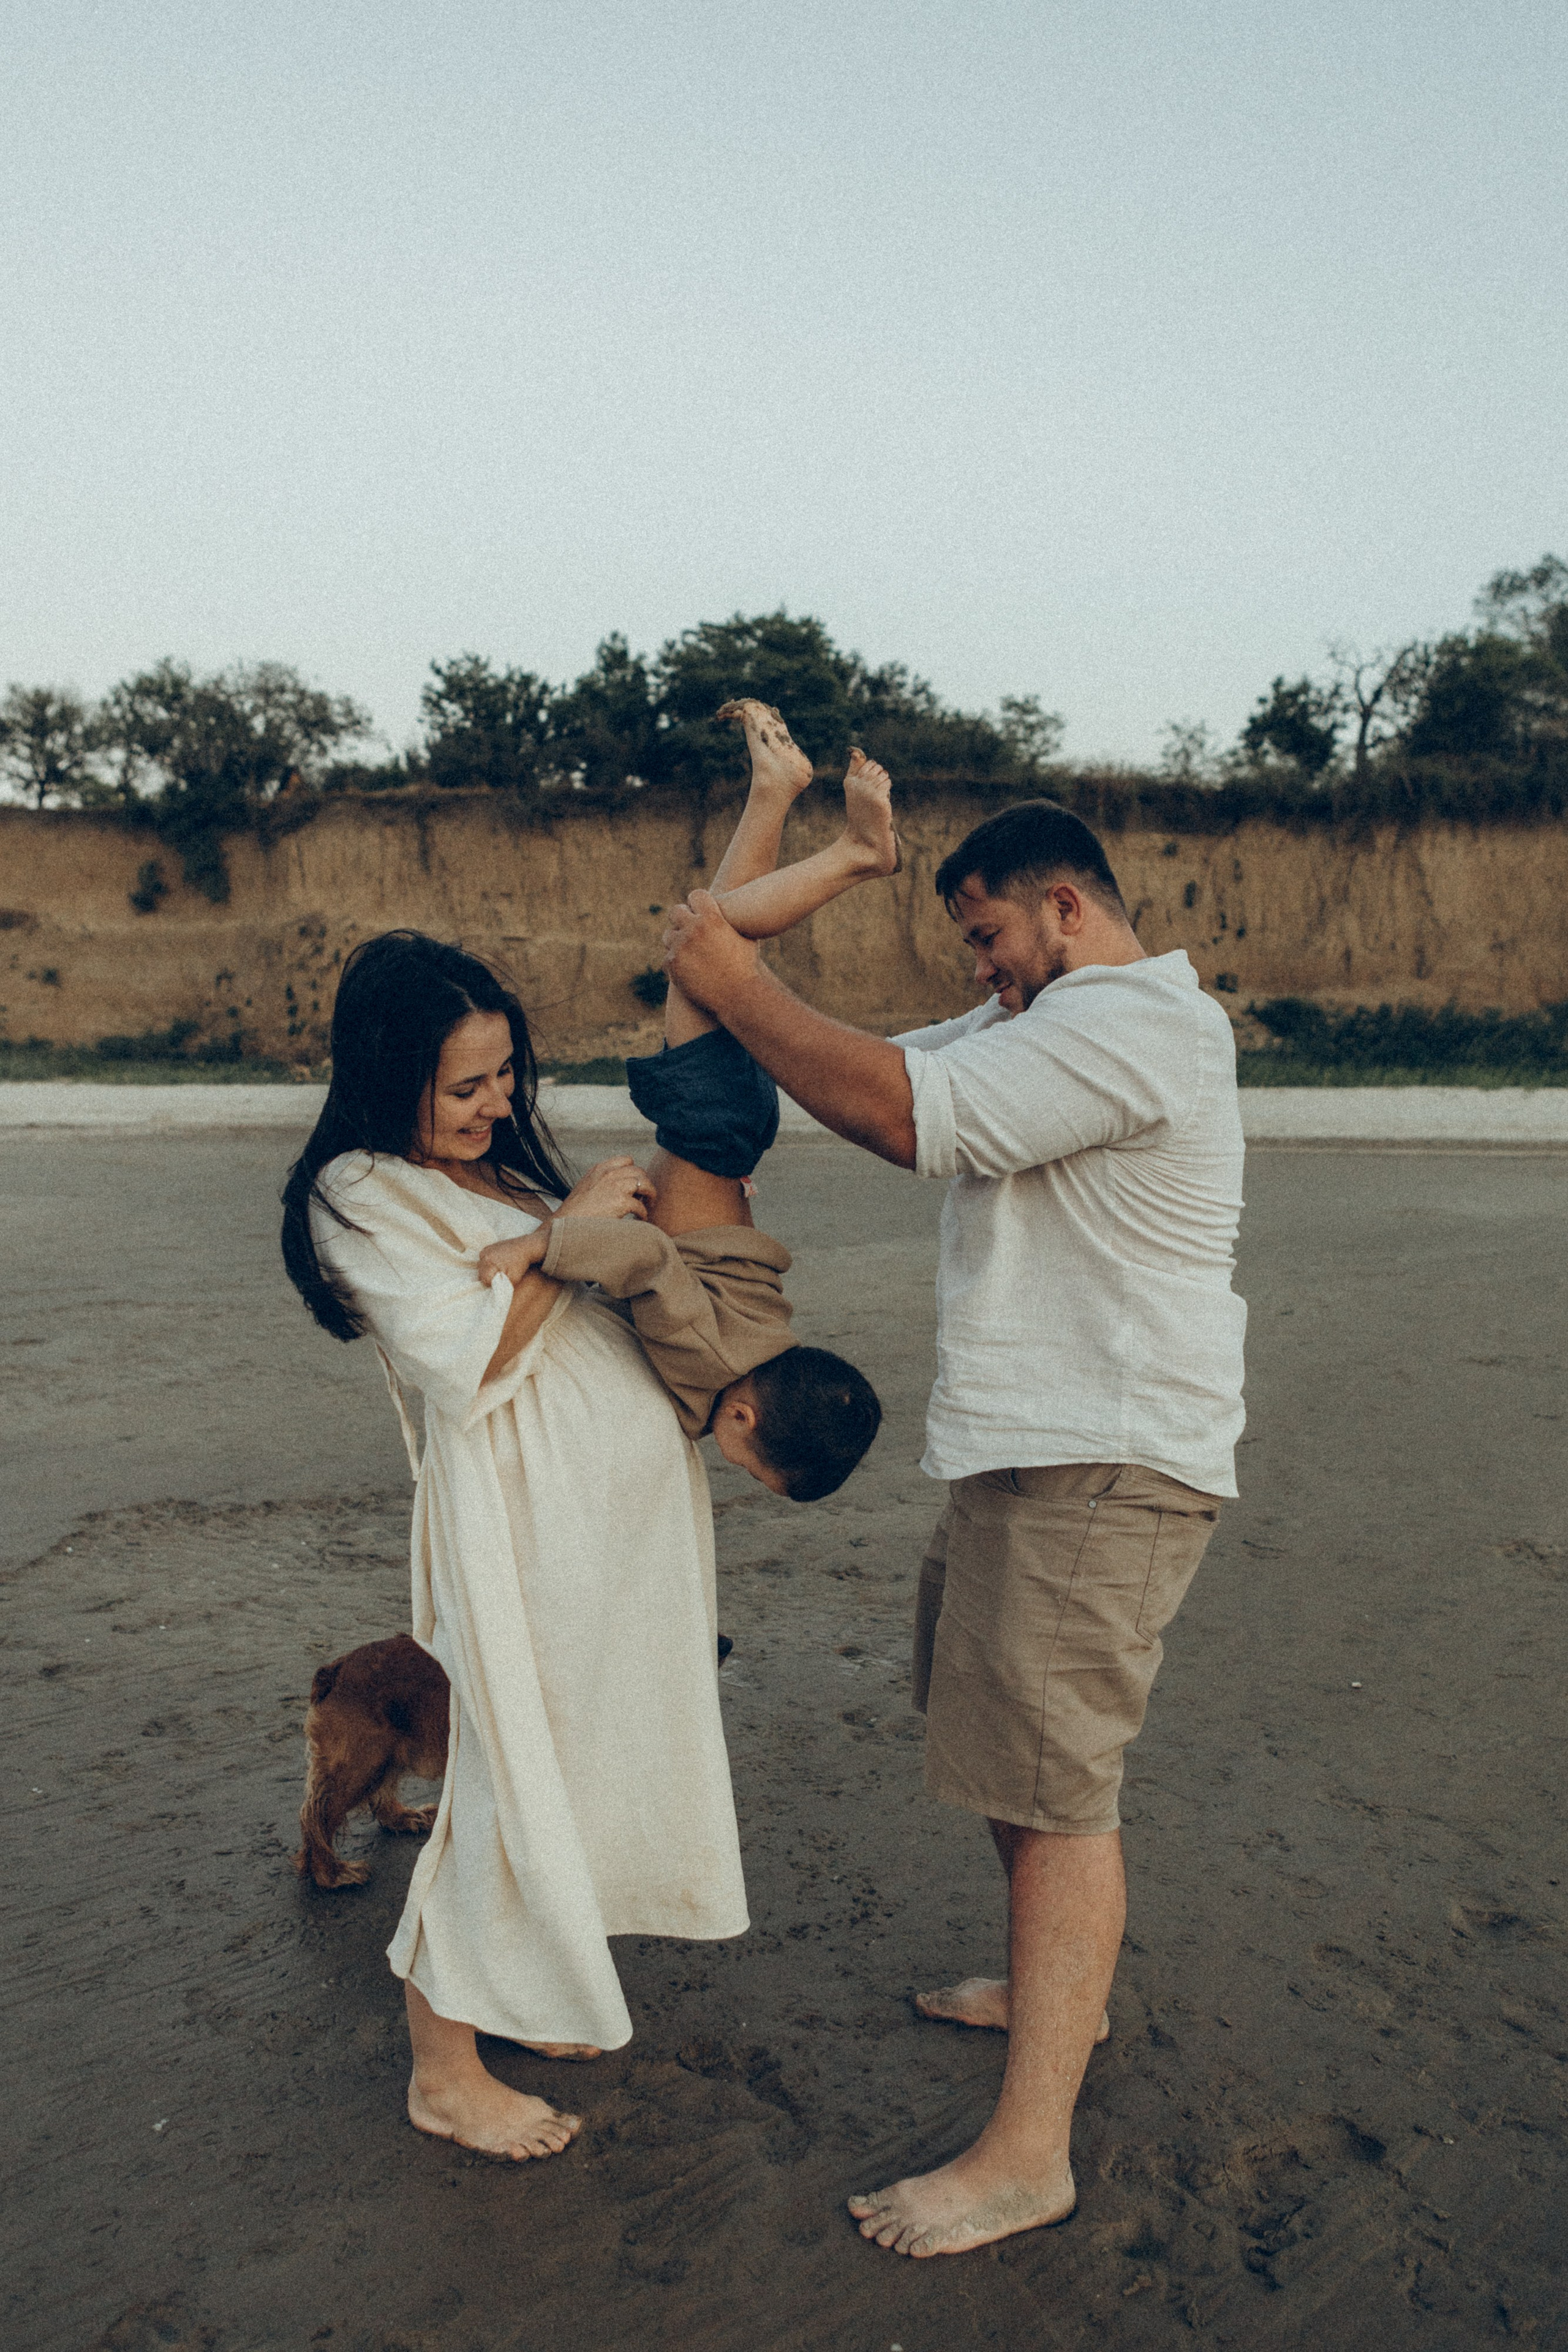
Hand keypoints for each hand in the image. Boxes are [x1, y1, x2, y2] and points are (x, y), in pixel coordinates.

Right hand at [476, 1230, 548, 1287]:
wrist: (525, 1248)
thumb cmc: (520, 1264)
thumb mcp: (514, 1279)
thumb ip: (502, 1286)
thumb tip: (493, 1289)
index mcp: (489, 1263)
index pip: (484, 1280)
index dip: (492, 1283)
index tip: (501, 1281)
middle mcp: (484, 1255)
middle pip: (481, 1274)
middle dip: (489, 1277)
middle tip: (501, 1276)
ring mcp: (485, 1250)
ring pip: (481, 1267)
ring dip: (488, 1271)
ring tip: (500, 1270)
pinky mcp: (487, 1248)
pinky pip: (483, 1260)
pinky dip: (488, 1264)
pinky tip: (498, 1264)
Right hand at [556, 1155, 655, 1222]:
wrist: (564, 1226)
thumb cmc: (574, 1213)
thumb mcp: (585, 1188)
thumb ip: (600, 1182)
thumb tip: (616, 1188)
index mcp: (599, 1169)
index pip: (627, 1160)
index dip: (634, 1173)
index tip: (634, 1187)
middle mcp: (608, 1174)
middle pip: (639, 1171)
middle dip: (644, 1184)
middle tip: (644, 1199)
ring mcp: (615, 1186)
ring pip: (645, 1184)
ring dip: (649, 1196)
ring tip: (645, 1207)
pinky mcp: (620, 1201)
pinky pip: (641, 1206)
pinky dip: (643, 1214)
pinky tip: (639, 1219)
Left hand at [662, 889, 760, 1012]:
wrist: (739, 996)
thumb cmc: (747, 966)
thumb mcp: (745, 936)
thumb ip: (729, 921)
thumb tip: (723, 911)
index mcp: (712, 918)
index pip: (696, 896)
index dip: (698, 903)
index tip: (699, 911)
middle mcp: (693, 929)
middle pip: (676, 911)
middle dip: (682, 919)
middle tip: (689, 928)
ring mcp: (680, 946)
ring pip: (668, 935)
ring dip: (677, 941)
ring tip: (690, 952)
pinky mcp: (672, 964)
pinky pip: (668, 957)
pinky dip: (676, 962)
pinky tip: (689, 969)